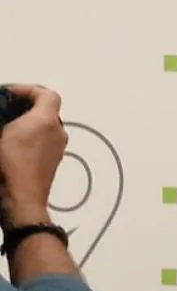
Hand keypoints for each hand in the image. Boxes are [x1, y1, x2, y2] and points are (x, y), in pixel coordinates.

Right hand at [0, 84, 67, 225]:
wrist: (20, 200)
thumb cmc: (11, 168)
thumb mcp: (0, 133)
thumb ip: (3, 118)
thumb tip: (6, 120)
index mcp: (46, 120)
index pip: (47, 94)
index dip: (27, 89)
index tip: (10, 92)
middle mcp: (57, 133)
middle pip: (46, 110)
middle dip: (26, 106)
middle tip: (7, 107)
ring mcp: (57, 149)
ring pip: (45, 128)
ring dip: (27, 123)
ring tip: (6, 127)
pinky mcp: (51, 163)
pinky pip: (43, 143)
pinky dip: (30, 139)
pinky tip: (11, 146)